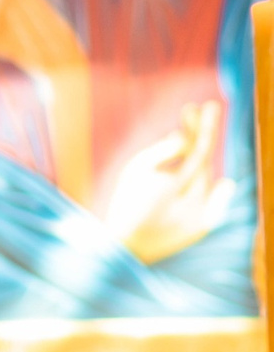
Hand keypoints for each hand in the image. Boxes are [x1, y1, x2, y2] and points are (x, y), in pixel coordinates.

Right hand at [106, 101, 234, 264]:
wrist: (127, 245)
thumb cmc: (128, 202)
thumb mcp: (136, 170)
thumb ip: (162, 151)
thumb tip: (188, 138)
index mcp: (169, 186)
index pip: (196, 151)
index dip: (202, 128)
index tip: (204, 105)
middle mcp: (190, 204)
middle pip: (203, 162)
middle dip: (199, 135)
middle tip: (196, 110)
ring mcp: (199, 217)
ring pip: (206, 179)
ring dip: (200, 158)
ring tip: (191, 137)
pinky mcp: (203, 228)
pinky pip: (215, 202)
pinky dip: (219, 191)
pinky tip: (225, 184)